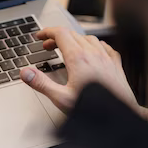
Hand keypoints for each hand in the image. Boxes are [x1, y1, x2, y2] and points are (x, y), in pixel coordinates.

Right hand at [20, 27, 147, 116]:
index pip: (60, 34)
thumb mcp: (62, 98)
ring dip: (74, 40)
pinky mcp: (116, 64)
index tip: (40, 36)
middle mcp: (93, 54)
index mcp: (78, 58)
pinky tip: (93, 51)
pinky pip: (104, 46)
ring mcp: (106, 58)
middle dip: (57, 38)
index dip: (47, 32)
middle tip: (47, 47)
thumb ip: (42, 84)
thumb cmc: (95, 110)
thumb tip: (26, 73)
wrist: (121, 116)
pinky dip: (94, 45)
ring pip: (88, 38)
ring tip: (67, 49)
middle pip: (72, 35)